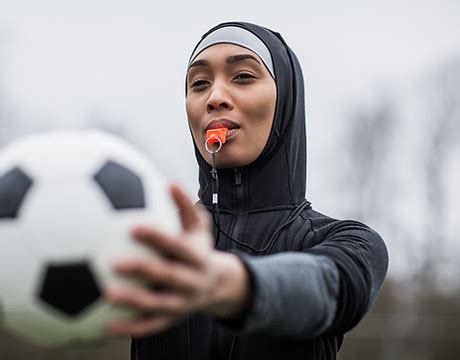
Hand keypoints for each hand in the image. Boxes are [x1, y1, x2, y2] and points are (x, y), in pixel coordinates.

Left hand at [106, 184, 249, 336]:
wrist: (216, 286)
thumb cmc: (198, 249)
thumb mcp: (199, 228)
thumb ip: (185, 206)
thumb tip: (170, 182)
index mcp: (197, 257)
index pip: (178, 246)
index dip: (158, 238)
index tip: (133, 227)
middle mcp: (192, 281)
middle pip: (169, 276)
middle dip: (145, 269)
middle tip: (115, 262)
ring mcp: (182, 303)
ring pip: (159, 305)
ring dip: (135, 302)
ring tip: (108, 295)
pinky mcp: (171, 320)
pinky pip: (150, 327)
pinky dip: (130, 328)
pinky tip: (106, 327)